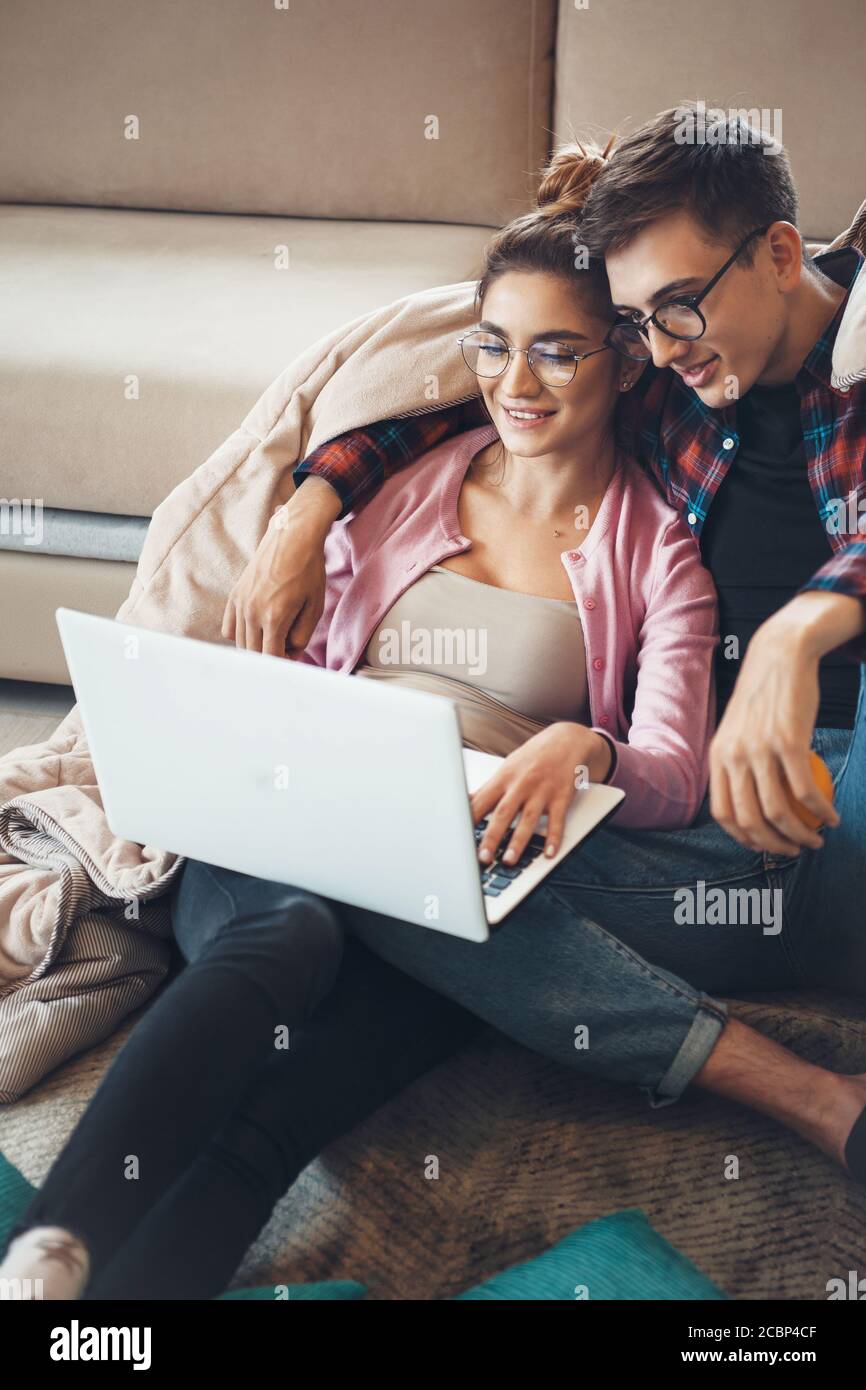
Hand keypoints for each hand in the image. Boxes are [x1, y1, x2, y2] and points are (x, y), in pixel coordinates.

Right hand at [221, 478, 339, 656]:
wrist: (292, 538)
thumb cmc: (309, 572)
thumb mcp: (314, 608)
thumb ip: (301, 637)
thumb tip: (289, 654)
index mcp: (274, 617)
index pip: (271, 658)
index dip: (284, 663)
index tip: (293, 656)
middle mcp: (252, 612)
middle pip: (254, 654)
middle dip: (271, 656)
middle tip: (287, 646)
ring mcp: (240, 604)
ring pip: (240, 643)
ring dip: (257, 646)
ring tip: (275, 636)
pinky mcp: (234, 596)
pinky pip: (229, 628)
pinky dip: (241, 634)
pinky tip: (258, 628)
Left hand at [471, 722, 612, 865]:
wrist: (567, 740)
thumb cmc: (533, 757)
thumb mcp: (507, 768)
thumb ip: (489, 788)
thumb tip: (466, 802)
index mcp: (504, 778)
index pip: (482, 801)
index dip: (469, 819)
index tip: (459, 837)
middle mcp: (522, 784)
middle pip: (503, 813)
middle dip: (492, 836)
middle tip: (483, 857)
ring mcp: (542, 791)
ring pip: (528, 819)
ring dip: (518, 841)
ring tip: (509, 860)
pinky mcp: (562, 797)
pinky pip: (557, 821)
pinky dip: (554, 838)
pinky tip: (549, 853)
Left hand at [709, 595, 852, 854]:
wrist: (781, 655)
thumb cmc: (764, 695)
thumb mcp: (738, 729)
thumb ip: (738, 762)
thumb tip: (749, 802)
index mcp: (717, 756)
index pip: (722, 813)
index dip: (742, 838)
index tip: (764, 845)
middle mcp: (733, 756)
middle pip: (749, 820)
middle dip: (773, 846)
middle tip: (795, 850)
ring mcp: (760, 750)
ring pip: (778, 812)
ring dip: (801, 836)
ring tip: (817, 840)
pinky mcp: (789, 742)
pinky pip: (806, 791)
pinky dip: (821, 811)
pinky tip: (832, 818)